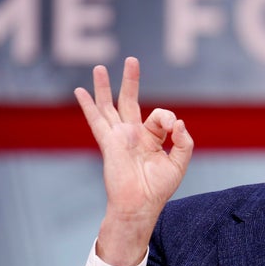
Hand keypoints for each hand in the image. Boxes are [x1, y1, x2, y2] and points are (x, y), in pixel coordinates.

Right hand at [75, 57, 193, 265]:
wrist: (140, 205)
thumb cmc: (159, 188)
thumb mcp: (179, 163)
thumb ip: (183, 142)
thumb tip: (179, 121)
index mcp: (152, 138)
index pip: (161, 116)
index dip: (170, 118)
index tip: (175, 127)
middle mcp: (133, 134)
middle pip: (129, 101)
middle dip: (130, 80)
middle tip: (132, 60)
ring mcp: (119, 137)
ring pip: (109, 106)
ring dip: (104, 87)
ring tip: (100, 68)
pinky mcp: (109, 143)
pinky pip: (97, 120)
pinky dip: (88, 105)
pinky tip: (81, 91)